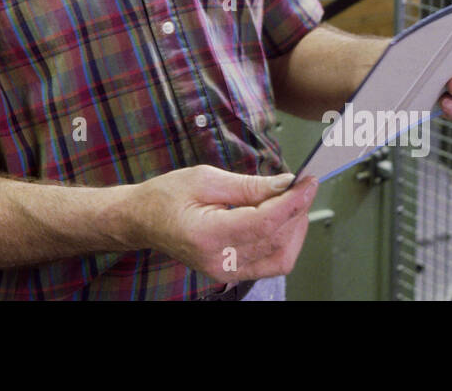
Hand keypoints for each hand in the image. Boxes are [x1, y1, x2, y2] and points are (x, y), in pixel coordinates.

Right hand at [130, 164, 318, 283]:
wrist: (143, 220)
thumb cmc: (166, 197)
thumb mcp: (205, 178)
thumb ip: (248, 185)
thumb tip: (285, 184)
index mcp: (207, 235)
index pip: (264, 223)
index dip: (292, 202)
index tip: (308, 182)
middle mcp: (219, 261)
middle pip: (276, 241)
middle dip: (297, 211)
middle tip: (303, 185)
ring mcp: (226, 272)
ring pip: (281, 258)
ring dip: (295, 228)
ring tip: (294, 200)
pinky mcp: (232, 273)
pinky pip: (271, 263)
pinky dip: (285, 241)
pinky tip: (284, 219)